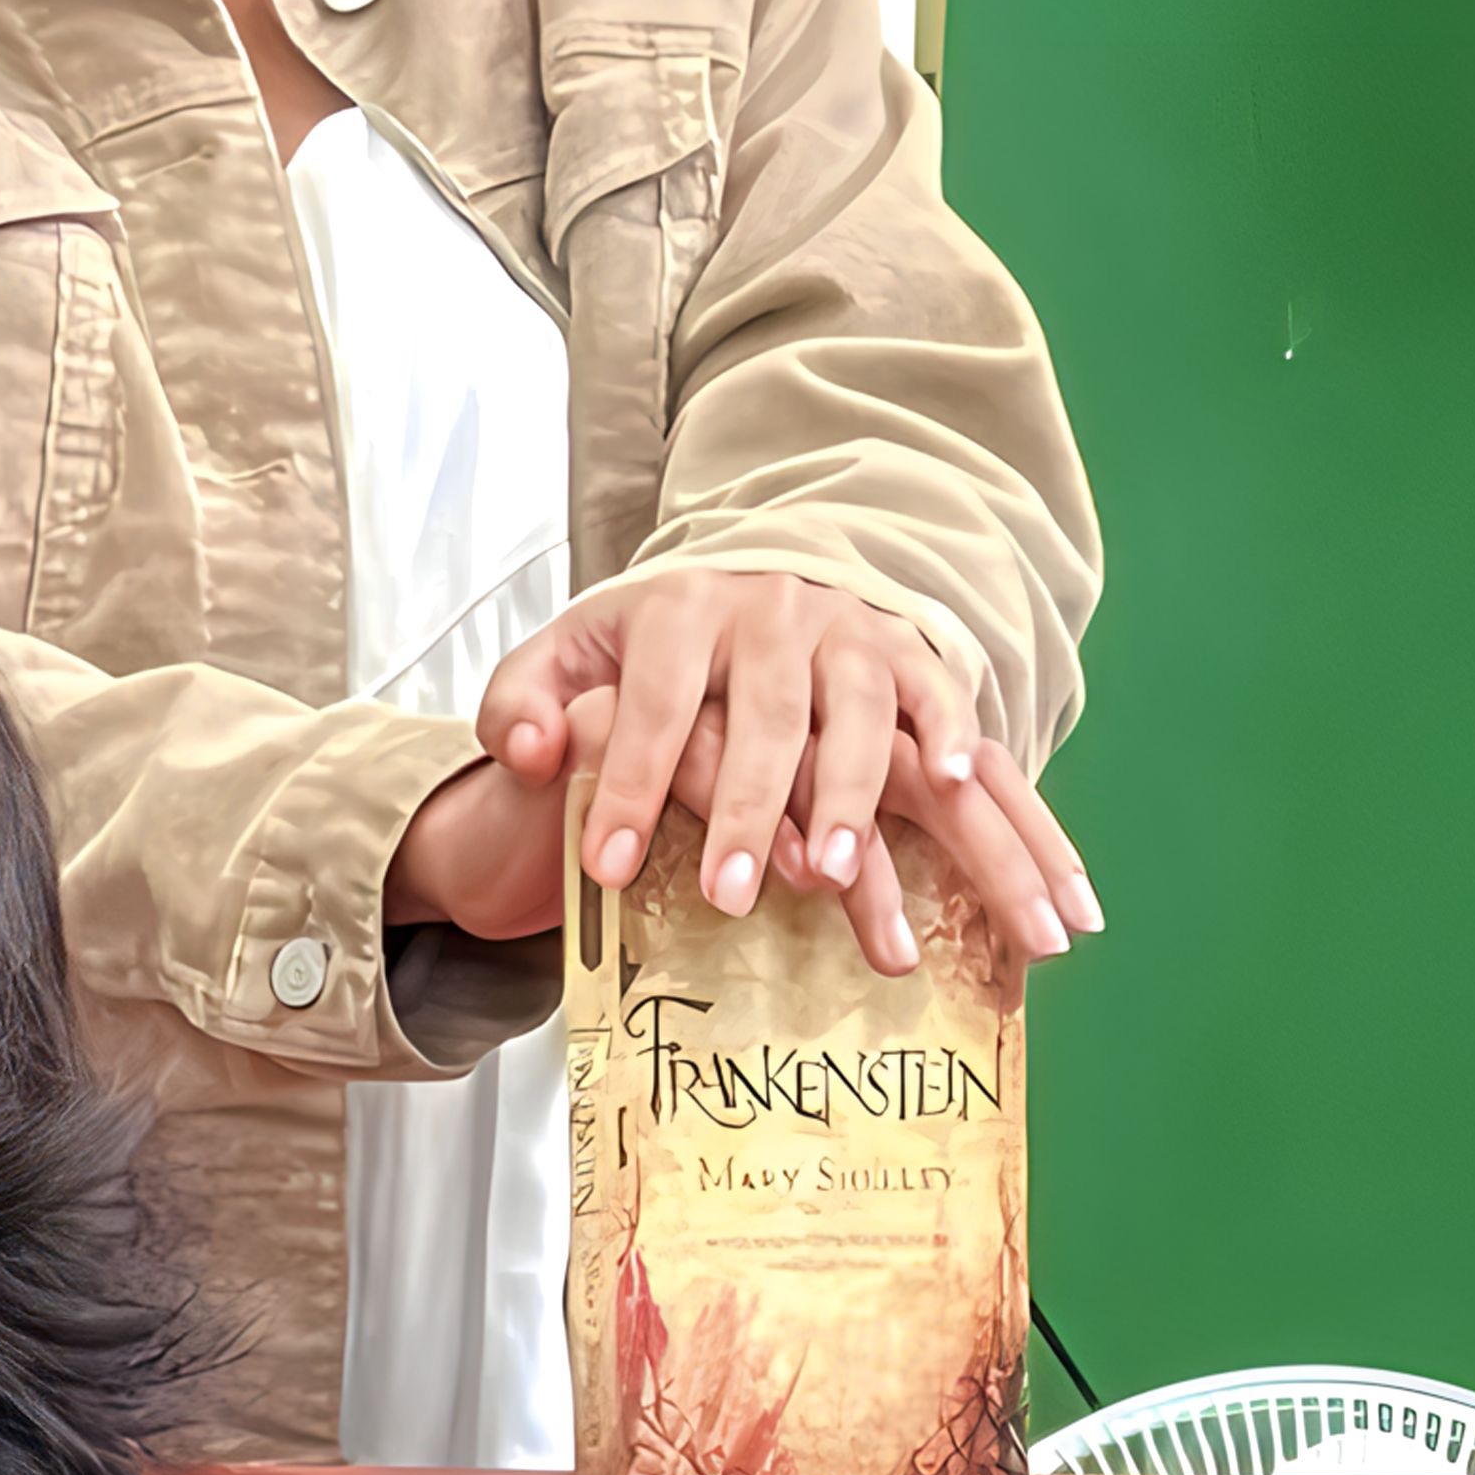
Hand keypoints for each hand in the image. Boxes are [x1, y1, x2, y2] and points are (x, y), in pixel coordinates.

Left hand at [384, 564, 1101, 983]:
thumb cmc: (646, 647)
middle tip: (729, 896)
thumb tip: (532, 748)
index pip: (653, 705)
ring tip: (834, 876)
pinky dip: (951, 730)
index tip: (609, 867)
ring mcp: (842, 628)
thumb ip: (520, 703)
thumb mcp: (564, 658)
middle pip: (763, 716)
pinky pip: (936, 686)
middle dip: (748, 810)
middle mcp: (768, 612)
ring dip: (850, 794)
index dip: (632, 785)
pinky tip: (954, 784)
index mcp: (677, 612)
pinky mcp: (900, 649)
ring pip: (855, 709)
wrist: (744, 578)